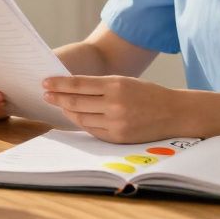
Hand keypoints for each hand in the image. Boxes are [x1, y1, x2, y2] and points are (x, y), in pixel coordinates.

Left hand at [42, 75, 179, 142]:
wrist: (173, 113)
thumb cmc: (147, 94)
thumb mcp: (125, 82)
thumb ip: (100, 85)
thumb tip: (72, 88)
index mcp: (115, 85)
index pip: (78, 84)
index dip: (59, 84)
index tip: (45, 82)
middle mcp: (114, 104)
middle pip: (75, 102)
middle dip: (57, 98)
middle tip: (46, 94)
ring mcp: (115, 122)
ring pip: (81, 118)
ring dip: (67, 111)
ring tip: (60, 105)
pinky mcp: (117, 137)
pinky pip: (92, 130)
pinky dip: (82, 122)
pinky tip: (75, 117)